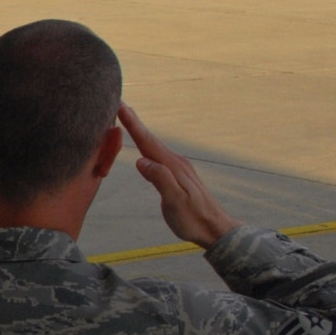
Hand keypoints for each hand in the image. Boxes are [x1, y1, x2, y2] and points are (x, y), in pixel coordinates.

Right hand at [120, 105, 238, 248]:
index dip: (134, 125)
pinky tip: (145, 148)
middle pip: (151, 140)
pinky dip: (148, 146)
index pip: (148, 143)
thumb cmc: (193, 219)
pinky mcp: (178, 175)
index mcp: (172, 167)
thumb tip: (141, 161)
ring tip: (128, 120)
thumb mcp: (175, 201)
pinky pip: (159, 155)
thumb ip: (160, 179)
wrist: (215, 228)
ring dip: (141, 133)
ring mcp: (179, 168)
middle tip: (120, 105)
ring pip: (155, 147)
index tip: (121, 107)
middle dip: (135, 123)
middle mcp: (176, 163)